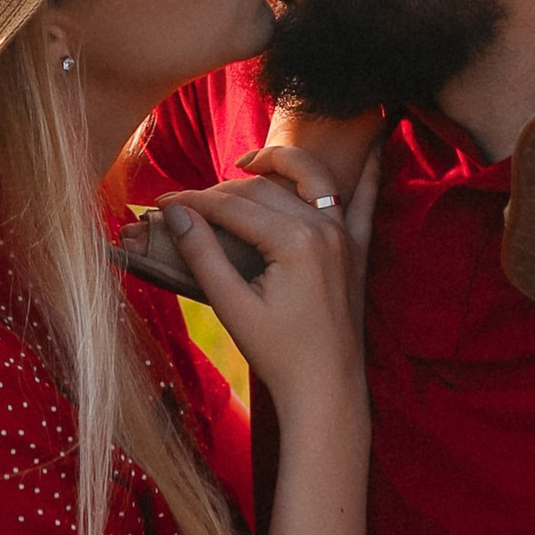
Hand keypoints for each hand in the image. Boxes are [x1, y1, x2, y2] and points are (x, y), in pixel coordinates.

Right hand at [125, 146, 375, 404]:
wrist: (326, 390)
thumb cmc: (279, 354)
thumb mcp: (233, 307)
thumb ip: (204, 255)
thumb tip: (174, 213)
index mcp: (295, 242)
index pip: (233, 206)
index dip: (192, 201)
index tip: (160, 201)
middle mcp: (325, 229)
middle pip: (264, 189)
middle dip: (220, 190)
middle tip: (186, 203)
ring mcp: (345, 236)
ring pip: (310, 178)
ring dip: (281, 162)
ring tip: (248, 163)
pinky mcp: (357, 250)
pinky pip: (366, 201)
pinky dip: (369, 173)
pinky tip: (374, 144)